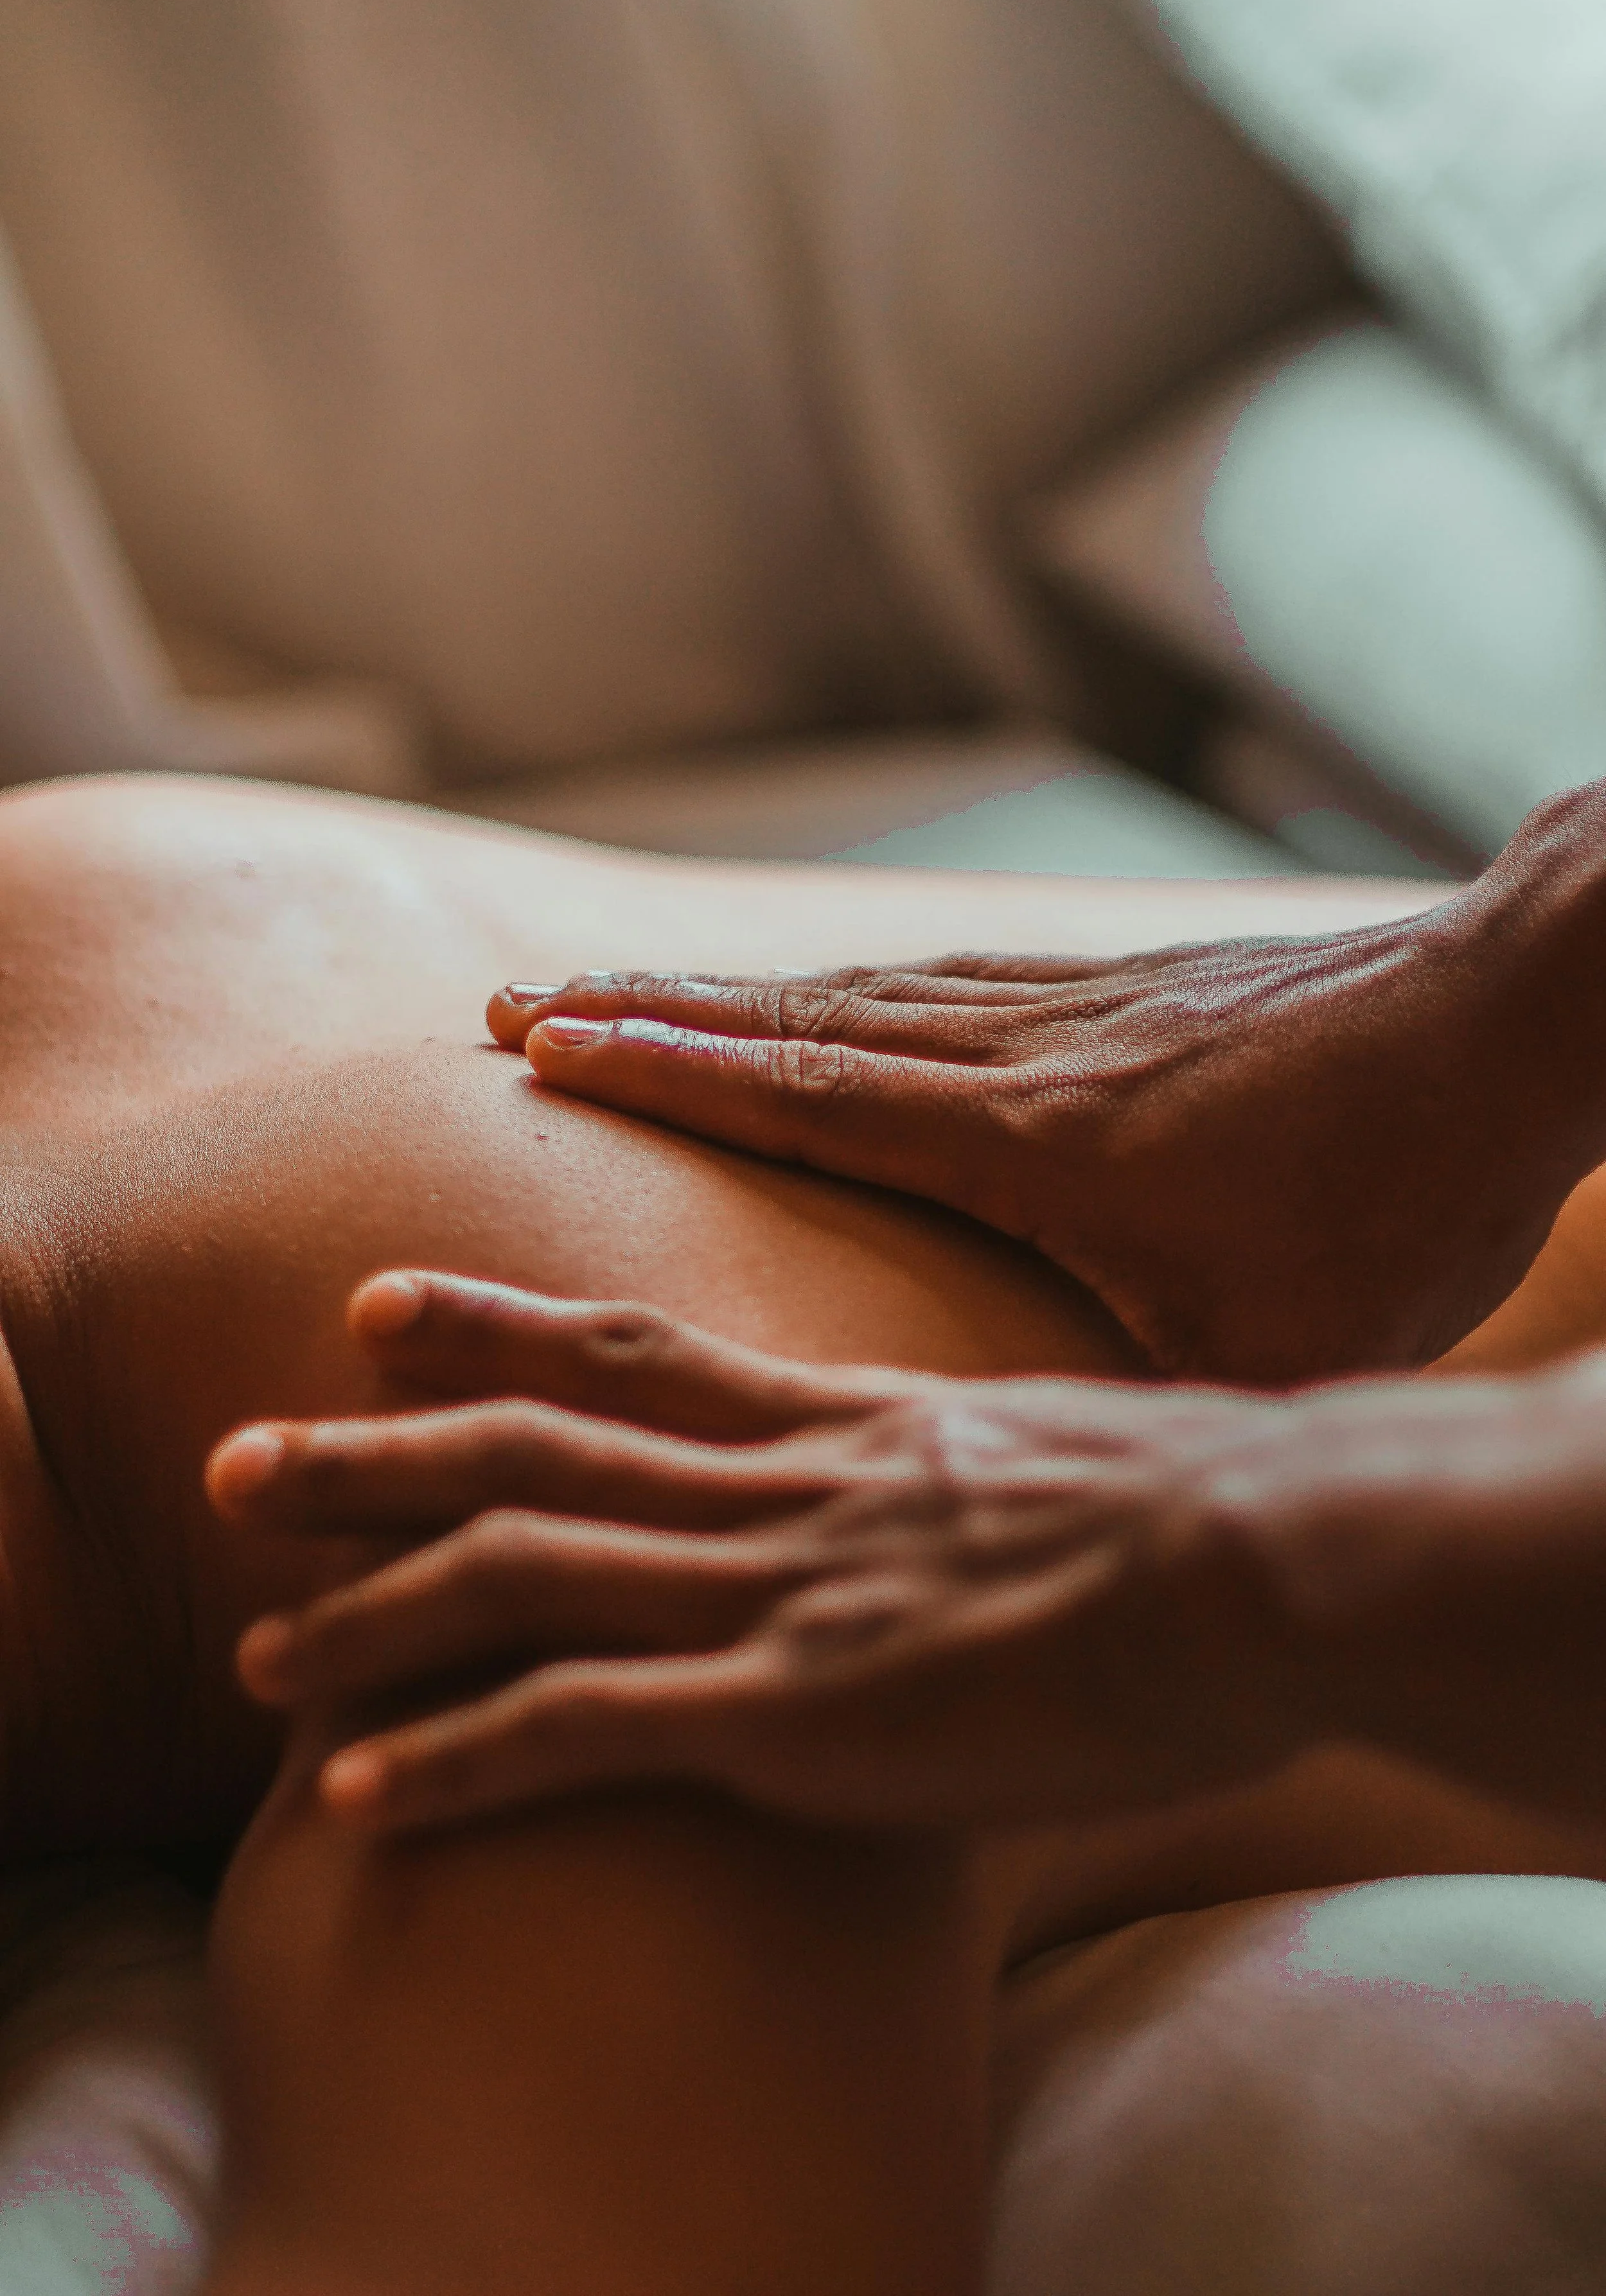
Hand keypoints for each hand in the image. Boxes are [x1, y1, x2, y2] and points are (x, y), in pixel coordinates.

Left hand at [205, 1269, 1327, 1836]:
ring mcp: (776, 1592)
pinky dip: (460, 1763)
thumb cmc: (1197, 1522)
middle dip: (370, 1457)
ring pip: (524, 1576)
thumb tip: (961, 1501)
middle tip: (235, 1461)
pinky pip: (586, 1732)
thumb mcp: (1056, 1463)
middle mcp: (779, 1489)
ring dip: (372, 1614)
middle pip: (533, 1450)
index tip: (377, 1307)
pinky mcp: (797, 1711)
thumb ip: (967, 1476)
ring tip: (253, 1656)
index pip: (631, 1348)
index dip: (494, 1324)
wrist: (1263, 1559)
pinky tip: (359, 1803)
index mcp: (842, 1425)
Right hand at [485, 809, 1601, 1383]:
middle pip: (799, 1024)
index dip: (663, 1069)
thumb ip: (1139, 1416)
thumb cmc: (1403, 1199)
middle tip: (520, 1005)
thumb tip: (1046, 1516)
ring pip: (862, 994)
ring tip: (626, 991)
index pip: (807, 1095)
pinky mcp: (1125, 990)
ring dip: (730, 996)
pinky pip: (943, 984)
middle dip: (648, 1017)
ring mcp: (1073, 1007)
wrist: (1515, 1021)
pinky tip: (818, 1003)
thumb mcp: (1268, 1345)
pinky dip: (844, 992)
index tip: (540, 1040)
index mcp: (1035, 1140)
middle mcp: (1026, 1053)